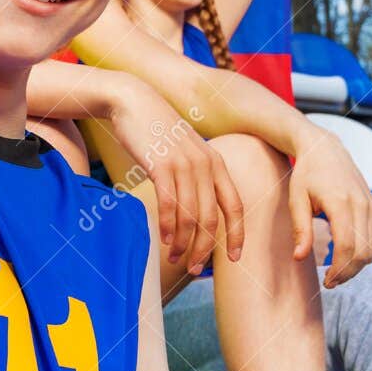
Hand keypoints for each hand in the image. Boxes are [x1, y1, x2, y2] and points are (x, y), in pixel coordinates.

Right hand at [109, 80, 244, 275]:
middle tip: (193, 268)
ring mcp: (184, 165)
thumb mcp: (186, 151)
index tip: (234, 258)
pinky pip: (168, 205)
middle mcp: (205, 165)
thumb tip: (199, 211)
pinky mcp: (161, 165)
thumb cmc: (158, 132)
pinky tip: (163, 240)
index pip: (234, 206)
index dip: (237, 235)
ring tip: (174, 258)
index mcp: (216, 163)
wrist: (134, 102)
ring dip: (182, 243)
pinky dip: (167, 227)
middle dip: (203, 248)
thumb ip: (198, 175)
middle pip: (211, 219)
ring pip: (189, 216)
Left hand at [287, 124, 371, 287]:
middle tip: (330, 282)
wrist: (325, 149)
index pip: (347, 247)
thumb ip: (300, 230)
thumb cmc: (306, 174)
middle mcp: (362, 204)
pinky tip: (350, 258)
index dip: (338, 269)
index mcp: (340, 203)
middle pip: (363, 252)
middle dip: (348, 273)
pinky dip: (368, 254)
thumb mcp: (296, 200)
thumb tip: (300, 258)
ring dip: (359, 266)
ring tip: (339, 273)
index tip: (325, 281)